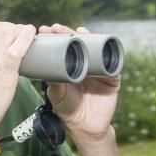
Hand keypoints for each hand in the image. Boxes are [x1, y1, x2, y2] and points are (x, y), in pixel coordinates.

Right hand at [0, 21, 35, 137]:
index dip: (0, 26)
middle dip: (13, 28)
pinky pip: (18, 47)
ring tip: (28, 37)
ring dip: (22, 31)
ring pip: (9, 33)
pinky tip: (32, 35)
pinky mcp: (3, 71)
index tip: (9, 33)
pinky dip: (27, 37)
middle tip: (22, 36)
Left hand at [39, 24, 120, 138]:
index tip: (43, 30)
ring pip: (94, 48)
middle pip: (77, 43)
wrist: (85, 127)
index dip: (54, 37)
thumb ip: (53, 83)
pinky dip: (107, 52)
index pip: (61, 47)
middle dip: (67, 33)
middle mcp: (83, 64)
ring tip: (77, 31)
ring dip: (87, 37)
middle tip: (56, 28)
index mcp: (68, 66)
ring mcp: (97, 69)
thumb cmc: (68, 110)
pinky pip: (111, 62)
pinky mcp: (111, 77)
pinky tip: (100, 43)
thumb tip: (46, 69)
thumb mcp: (56, 94)